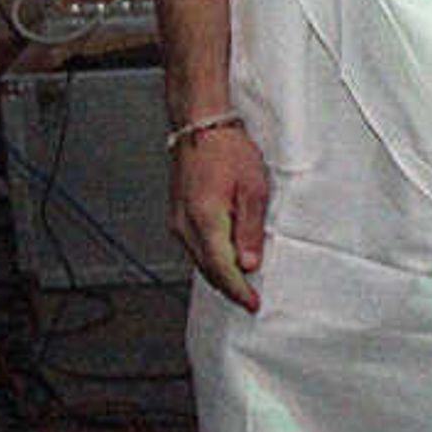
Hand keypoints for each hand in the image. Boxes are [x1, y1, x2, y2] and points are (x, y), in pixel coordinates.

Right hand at [170, 122, 268, 309]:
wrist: (201, 127)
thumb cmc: (228, 152)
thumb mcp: (253, 189)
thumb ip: (250, 230)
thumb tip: (248, 264)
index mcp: (205, 220)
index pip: (221, 269)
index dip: (238, 290)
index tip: (253, 303)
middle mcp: (185, 225)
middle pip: (208, 270)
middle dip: (230, 289)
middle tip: (250, 300)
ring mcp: (178, 222)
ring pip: (199, 261)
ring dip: (219, 276)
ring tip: (241, 286)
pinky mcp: (178, 216)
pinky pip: (194, 248)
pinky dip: (210, 260)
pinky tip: (224, 262)